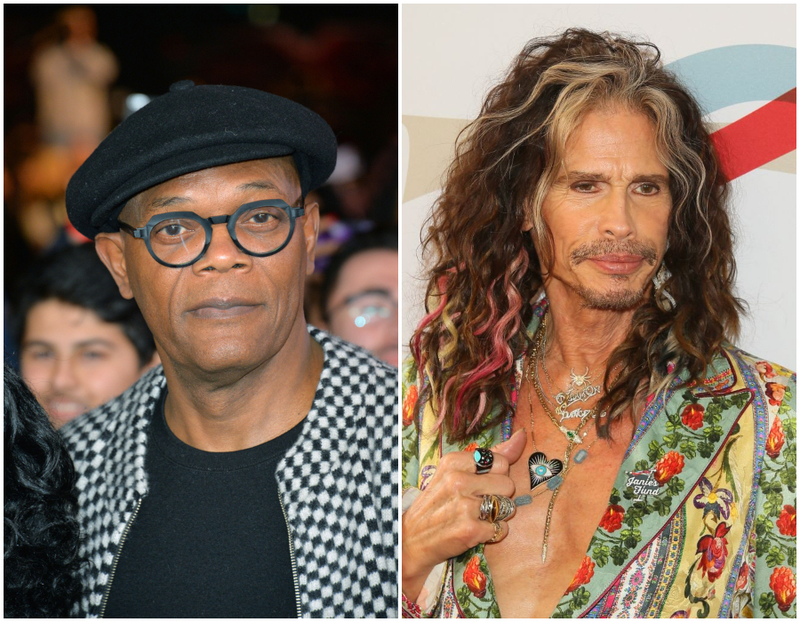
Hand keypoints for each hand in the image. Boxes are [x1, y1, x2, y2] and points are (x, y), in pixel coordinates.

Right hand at [401, 429, 526, 601]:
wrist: (412, 539)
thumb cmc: (438, 503)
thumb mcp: (454, 473)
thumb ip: (490, 456)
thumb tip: (521, 436)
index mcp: (453, 461)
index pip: (500, 462)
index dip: (495, 476)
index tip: (478, 484)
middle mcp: (457, 481)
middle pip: (508, 484)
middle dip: (498, 496)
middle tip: (476, 503)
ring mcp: (464, 506)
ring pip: (507, 507)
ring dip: (496, 515)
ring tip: (475, 517)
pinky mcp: (470, 530)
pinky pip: (502, 528)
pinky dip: (492, 533)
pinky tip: (474, 531)